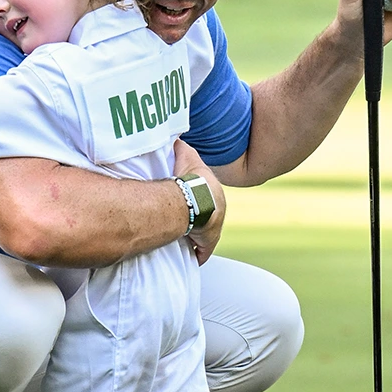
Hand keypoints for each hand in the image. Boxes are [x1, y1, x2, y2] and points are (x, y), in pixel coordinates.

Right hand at [173, 140, 226, 264]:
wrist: (197, 199)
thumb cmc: (191, 178)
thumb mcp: (186, 154)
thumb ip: (180, 146)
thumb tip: (174, 135)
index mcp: (214, 191)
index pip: (206, 194)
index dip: (195, 197)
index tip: (185, 200)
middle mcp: (218, 210)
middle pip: (205, 215)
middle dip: (196, 218)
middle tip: (180, 220)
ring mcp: (214, 228)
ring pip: (203, 233)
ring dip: (194, 235)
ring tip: (180, 237)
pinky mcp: (208, 243)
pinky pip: (202, 251)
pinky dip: (196, 254)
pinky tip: (190, 256)